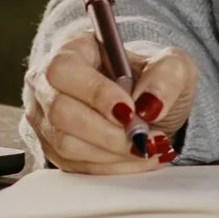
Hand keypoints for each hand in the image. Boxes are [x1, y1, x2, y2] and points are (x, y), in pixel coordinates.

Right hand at [25, 33, 197, 173]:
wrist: (146, 107)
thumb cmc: (151, 80)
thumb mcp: (173, 66)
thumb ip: (167, 76)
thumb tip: (150, 105)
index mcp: (71, 50)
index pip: (65, 70)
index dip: (96, 93)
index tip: (131, 111)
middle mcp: (48, 83)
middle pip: (61, 112)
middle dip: (108, 133)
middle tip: (144, 139)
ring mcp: (45, 118)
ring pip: (66, 144)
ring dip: (112, 153)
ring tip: (146, 148)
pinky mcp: (53, 148)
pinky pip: (74, 166)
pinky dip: (110, 168)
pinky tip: (135, 159)